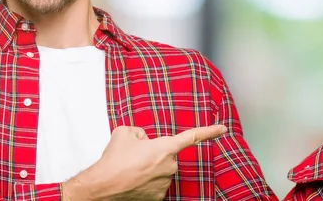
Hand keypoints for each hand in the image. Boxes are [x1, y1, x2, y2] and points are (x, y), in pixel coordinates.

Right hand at [62, 124, 227, 200]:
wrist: (100, 189)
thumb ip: (141, 131)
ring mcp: (165, 184)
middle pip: (167, 155)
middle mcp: (169, 166)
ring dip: (149, 169)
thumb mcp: (125, 132)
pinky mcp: (159, 198)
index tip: (222, 129)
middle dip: (154, 154)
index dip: (209, 132)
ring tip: (130, 170)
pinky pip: (156, 184)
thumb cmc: (112, 161)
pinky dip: (146, 182)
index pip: (192, 137)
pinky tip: (133, 182)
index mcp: (165, 148)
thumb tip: (144, 138)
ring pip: (160, 170)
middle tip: (135, 157)